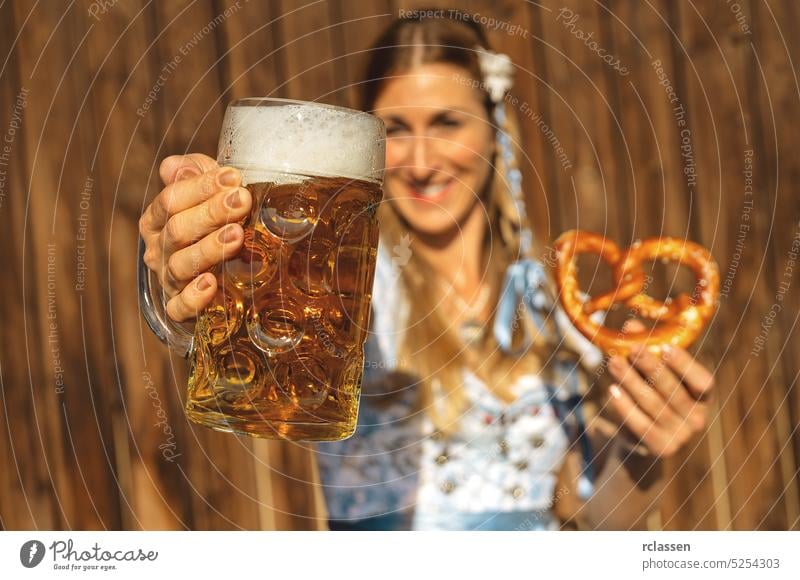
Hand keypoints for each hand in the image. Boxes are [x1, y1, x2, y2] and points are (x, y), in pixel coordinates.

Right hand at [139, 153, 252, 321]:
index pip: (170, 200)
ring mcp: (169, 280)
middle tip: (241, 200)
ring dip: (209, 249)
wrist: (223, 272)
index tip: (234, 178)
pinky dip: (194, 298)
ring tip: (236, 235)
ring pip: (181, 265)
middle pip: (177, 230)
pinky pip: (180, 308)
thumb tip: (175, 167)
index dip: (201, 187)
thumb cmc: (215, 222)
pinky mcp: (181, 309)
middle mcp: (159, 250)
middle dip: (211, 213)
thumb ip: (194, 172)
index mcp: (158, 220)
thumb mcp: (208, 190)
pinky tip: (212, 284)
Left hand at [606, 319, 715, 457]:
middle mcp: (698, 418)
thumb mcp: (650, 372)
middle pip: (673, 391)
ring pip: (653, 404)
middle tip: (631, 348)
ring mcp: (681, 436)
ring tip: (614, 362)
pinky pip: (640, 424)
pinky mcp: (661, 447)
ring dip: (631, 381)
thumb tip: (631, 326)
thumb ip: (645, 349)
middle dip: (650, 367)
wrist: (639, 439)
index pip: (703, 382)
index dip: (685, 365)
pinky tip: (611, 389)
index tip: (664, 346)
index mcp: (703, 397)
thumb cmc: (648, 394)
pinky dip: (625, 406)